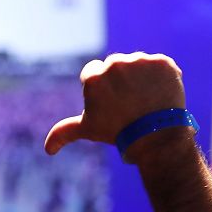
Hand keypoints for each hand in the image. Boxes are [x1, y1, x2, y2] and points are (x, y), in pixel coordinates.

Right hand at [44, 52, 184, 154]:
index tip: (112, 104)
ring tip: (147, 101)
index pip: (95, 73)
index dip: (103, 90)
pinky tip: (161, 95)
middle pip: (117, 67)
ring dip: (142, 78)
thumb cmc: (118, 133)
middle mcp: (116, 64)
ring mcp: (141, 61)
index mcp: (94, 77)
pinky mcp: (164, 63)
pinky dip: (163, 78)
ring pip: (139, 65)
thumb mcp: (88, 130)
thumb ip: (64, 132)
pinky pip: (161, 66)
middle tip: (130, 104)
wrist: (156, 137)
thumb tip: (47, 150)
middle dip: (122, 81)